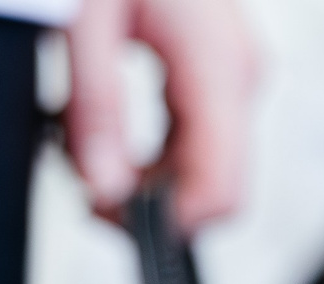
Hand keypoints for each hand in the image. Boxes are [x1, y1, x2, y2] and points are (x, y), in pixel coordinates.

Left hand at [65, 0, 258, 230]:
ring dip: (148, 176)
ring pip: (205, 163)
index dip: (172, 223)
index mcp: (221, 66)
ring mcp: (234, 71)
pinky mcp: (217, 67)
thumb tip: (107, 189)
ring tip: (83, 154)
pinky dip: (154, 149)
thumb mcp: (85, 19)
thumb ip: (96, 107)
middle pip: (216, 182)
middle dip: (151, 200)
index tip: (113, 221)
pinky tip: (107, 135)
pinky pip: (195, 134)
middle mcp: (240, 74)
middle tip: (82, 189)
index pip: (222, 188)